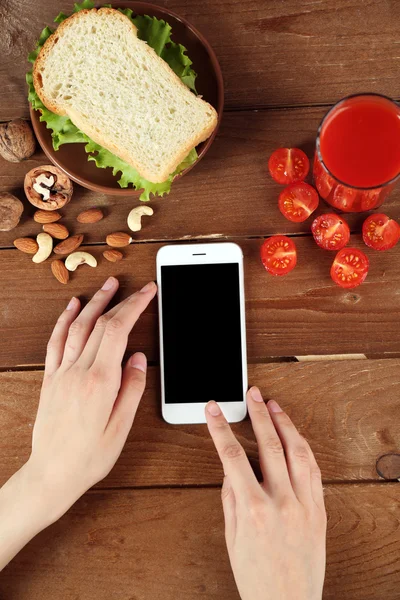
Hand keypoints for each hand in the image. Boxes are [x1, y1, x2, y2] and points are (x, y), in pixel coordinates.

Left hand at [28, 277, 156, 523]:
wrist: (51, 474)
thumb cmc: (88, 457)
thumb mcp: (121, 428)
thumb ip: (132, 389)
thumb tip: (139, 358)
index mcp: (100, 382)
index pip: (119, 331)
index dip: (135, 306)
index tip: (148, 292)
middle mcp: (78, 371)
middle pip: (102, 324)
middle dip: (122, 300)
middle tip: (139, 288)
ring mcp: (61, 373)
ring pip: (78, 327)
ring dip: (95, 302)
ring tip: (109, 285)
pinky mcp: (50, 378)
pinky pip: (56, 341)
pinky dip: (64, 320)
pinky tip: (73, 307)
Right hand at [206, 388, 326, 599]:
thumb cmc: (257, 578)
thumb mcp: (232, 539)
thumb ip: (230, 499)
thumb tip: (230, 470)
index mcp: (253, 510)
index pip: (232, 456)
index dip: (220, 428)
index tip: (214, 409)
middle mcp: (281, 502)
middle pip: (269, 444)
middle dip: (258, 414)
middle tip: (252, 394)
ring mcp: (304, 505)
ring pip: (297, 451)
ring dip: (285, 424)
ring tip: (274, 406)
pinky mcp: (320, 510)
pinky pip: (314, 470)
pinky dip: (304, 448)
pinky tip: (295, 436)